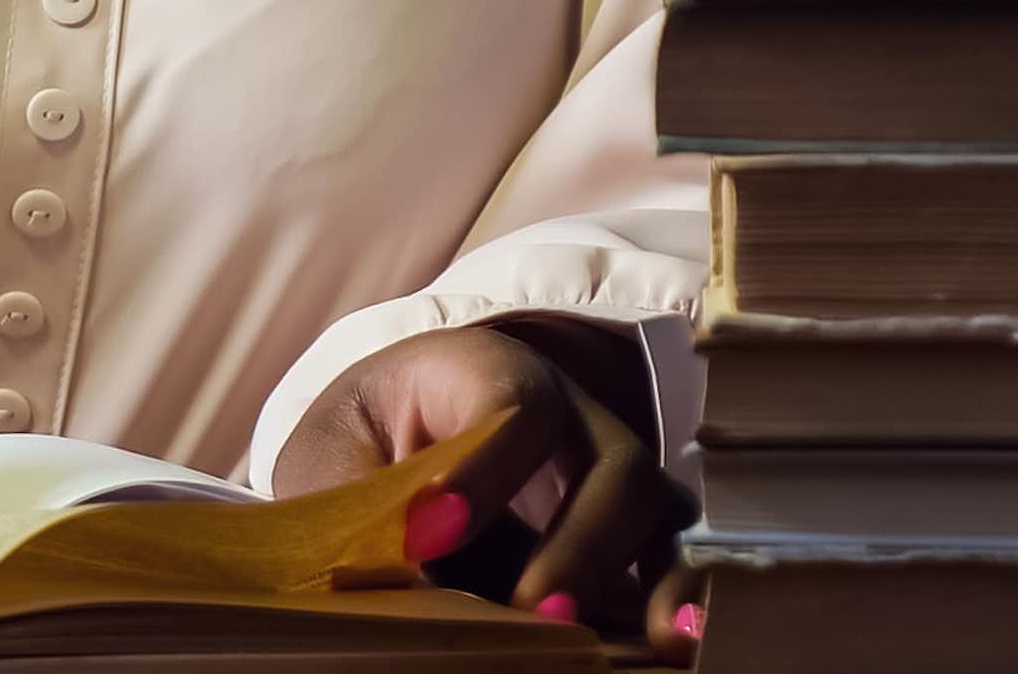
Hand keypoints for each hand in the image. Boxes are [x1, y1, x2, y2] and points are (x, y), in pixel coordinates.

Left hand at [272, 321, 703, 662]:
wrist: (388, 456)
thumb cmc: (361, 446)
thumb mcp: (336, 462)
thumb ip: (361, 507)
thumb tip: (394, 579)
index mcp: (486, 372)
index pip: (506, 406)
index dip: (480, 472)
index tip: (428, 535)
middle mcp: (571, 417)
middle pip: (609, 465)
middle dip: (577, 543)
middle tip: (536, 610)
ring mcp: (614, 482)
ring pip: (659, 517)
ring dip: (655, 580)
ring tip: (651, 641)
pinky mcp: (632, 546)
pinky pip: (674, 568)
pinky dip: (680, 605)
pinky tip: (681, 646)